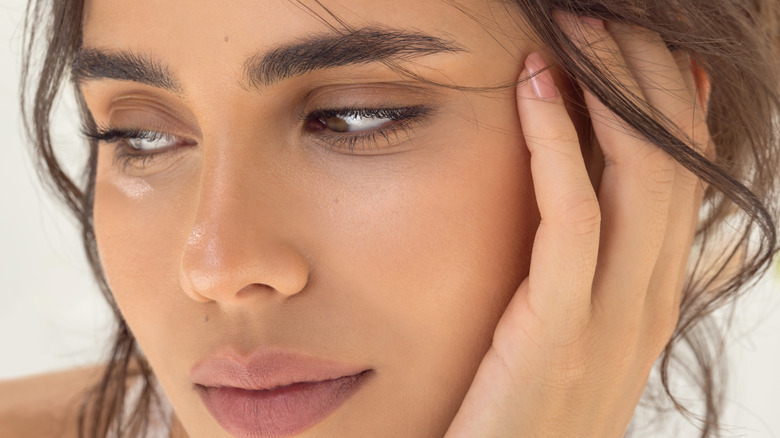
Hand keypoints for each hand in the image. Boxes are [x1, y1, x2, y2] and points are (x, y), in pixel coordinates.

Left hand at [445, 10, 712, 437]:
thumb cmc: (526, 405)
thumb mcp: (574, 332)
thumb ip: (589, 267)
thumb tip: (585, 194)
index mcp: (654, 293)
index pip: (682, 172)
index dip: (668, 97)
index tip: (640, 42)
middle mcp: (651, 298)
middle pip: (672, 158)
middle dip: (644, 74)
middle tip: (604, 14)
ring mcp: (615, 316)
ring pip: (638, 175)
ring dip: (608, 90)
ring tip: (575, 28)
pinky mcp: (561, 329)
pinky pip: (572, 217)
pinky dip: (558, 144)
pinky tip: (533, 91)